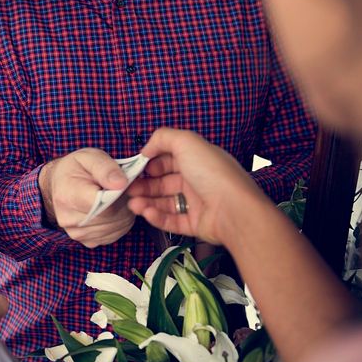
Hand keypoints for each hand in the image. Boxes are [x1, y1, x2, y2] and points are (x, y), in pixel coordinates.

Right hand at [40, 148, 134, 247]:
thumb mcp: (89, 157)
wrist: (60, 184)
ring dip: (123, 213)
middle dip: (123, 202)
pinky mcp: (87, 241)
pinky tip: (114, 210)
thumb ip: (106, 168)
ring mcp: (77, 233)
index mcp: (67, 195)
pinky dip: (119, 223)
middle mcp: (69, 219)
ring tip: (117, 198)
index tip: (121, 183)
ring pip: (115, 227)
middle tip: (121, 188)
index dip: (119, 193)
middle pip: (111, 217)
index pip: (103, 204)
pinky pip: (114, 235)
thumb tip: (122, 184)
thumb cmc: (76, 168)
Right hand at [126, 128, 269, 245]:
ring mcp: (196, 203)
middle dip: (144, 185)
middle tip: (127, 188)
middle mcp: (196, 180)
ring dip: (146, 202)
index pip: (168, 159)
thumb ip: (163, 138)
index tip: (134, 167)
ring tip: (132, 204)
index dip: (150, 163)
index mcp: (196, 159)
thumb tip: (146, 148)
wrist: (234, 210)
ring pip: (165, 202)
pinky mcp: (195, 223)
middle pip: (163, 182)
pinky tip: (147, 213)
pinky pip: (171, 221)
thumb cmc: (213, 173)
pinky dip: (157, 217)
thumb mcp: (187, 142)